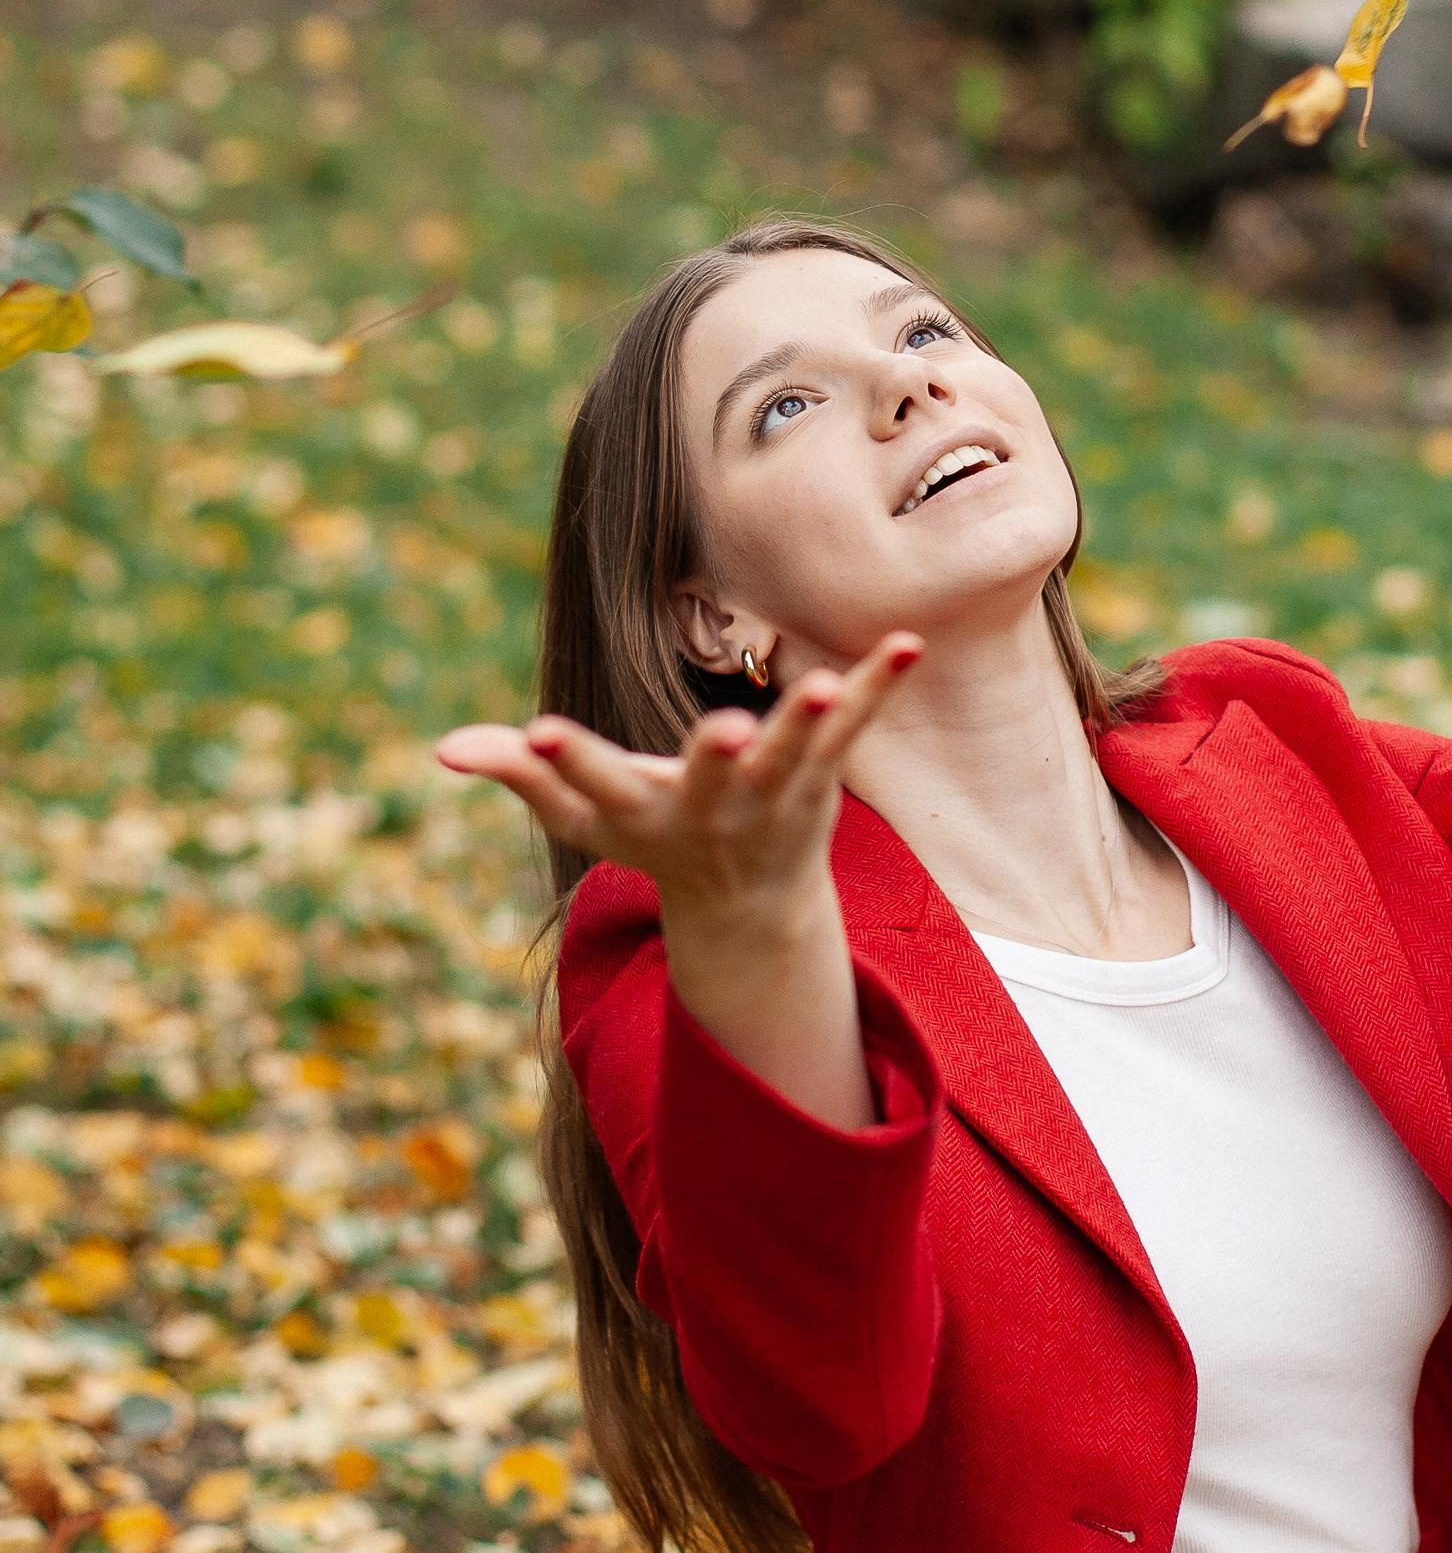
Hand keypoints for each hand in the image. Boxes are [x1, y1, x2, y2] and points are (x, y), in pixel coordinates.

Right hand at [437, 634, 922, 1125]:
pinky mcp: (822, 772)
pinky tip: (908, 644)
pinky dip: (878, 685)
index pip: (596, 786)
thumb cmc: (654, 841)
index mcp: (645, 817)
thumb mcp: (585, 817)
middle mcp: (713, 811)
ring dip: (809, 719)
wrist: (748, 908)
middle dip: (718, 757)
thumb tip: (443, 750)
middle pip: (714, 782)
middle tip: (729, 731)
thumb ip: (525, 775)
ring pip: (795, 756)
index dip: (564, 760)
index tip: (536, 733)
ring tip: (825, 682)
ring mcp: (775, 794)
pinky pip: (854, 727)